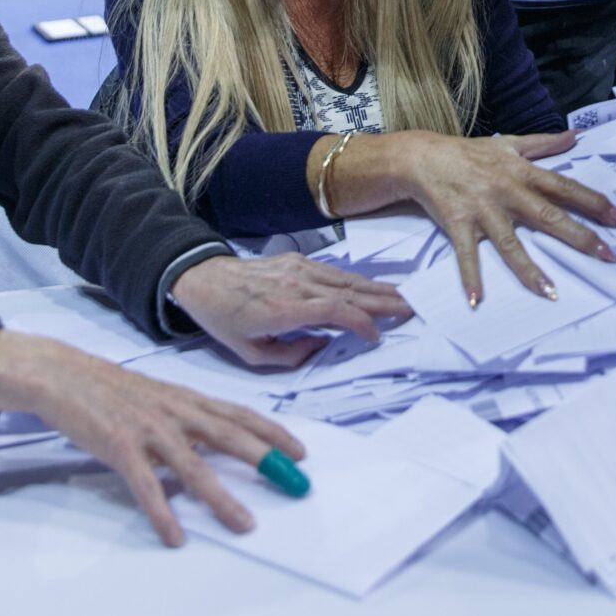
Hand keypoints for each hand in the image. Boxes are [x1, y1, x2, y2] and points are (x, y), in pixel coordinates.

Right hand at [0, 328, 303, 547]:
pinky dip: (162, 511)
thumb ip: (187, 418)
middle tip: (295, 483)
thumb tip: (216, 443)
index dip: (272, 433)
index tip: (300, 451)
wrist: (64, 374)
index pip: (239, 414)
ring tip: (245, 523)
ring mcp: (148, 429)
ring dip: (222, 497)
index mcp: (186, 398)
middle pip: (229, 436)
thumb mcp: (158, 397)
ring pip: (193, 466)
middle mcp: (175, 411)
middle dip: (266, 461)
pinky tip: (175, 534)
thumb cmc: (112, 389)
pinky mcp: (120, 447)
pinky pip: (146, 485)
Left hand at [168, 253, 412, 367]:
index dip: (361, 324)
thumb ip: (290, 355)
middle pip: (349, 293)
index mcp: (283, 309)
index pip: (335, 312)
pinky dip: (358, 281)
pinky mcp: (297, 260)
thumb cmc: (224, 320)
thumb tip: (322, 346)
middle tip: (413, 310)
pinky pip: (334, 272)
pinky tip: (374, 287)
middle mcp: (296, 284)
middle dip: (384, 302)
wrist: (203, 279)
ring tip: (404, 298)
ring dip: (377, 289)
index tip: (375, 337)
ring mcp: (298, 268)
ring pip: (346, 280)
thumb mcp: (250, 354)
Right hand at [331, 129, 615, 303]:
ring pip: (511, 243)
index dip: (593, 202)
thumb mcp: (509, 143)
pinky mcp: (458, 223)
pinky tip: (477, 300)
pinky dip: (470, 277)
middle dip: (579, 237)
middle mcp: (507, 191)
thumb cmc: (468, 152)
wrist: (422, 156)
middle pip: (548, 216)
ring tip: (550, 292)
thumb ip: (544, 143)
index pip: (565, 187)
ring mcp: (483, 210)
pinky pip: (467, 254)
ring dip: (530, 269)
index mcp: (522, 172)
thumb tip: (575, 135)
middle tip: (607, 256)